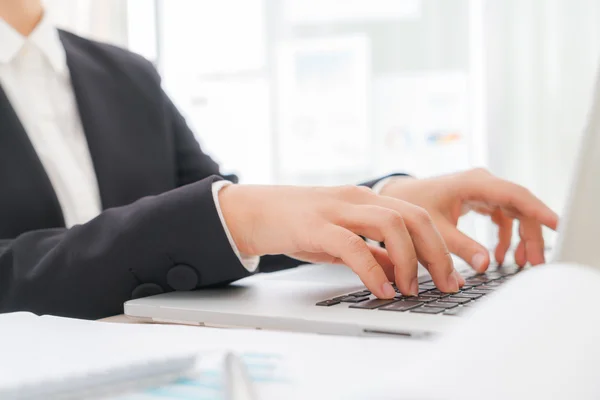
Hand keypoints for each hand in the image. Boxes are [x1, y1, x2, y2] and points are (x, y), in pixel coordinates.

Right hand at [219, 184, 464, 298]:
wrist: (255, 212)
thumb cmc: (300, 225)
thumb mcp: (343, 237)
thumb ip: (373, 251)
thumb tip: (402, 274)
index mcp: (368, 200)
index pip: (417, 216)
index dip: (441, 247)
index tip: (452, 276)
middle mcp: (359, 198)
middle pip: (413, 217)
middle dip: (437, 253)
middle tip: (447, 284)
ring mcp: (337, 209)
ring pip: (390, 225)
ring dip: (409, 260)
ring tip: (411, 290)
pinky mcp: (316, 226)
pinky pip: (353, 246)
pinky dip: (373, 271)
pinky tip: (381, 291)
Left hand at [379, 169, 558, 271]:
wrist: (396, 198)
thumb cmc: (411, 206)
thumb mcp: (435, 228)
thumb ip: (460, 246)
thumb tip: (486, 265)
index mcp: (473, 183)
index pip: (514, 195)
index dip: (537, 210)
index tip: (556, 225)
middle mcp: (482, 183)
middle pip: (519, 207)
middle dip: (531, 234)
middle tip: (536, 262)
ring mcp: (482, 190)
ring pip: (514, 212)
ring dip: (521, 237)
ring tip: (523, 263)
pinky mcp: (479, 199)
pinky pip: (503, 217)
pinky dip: (505, 236)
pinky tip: (501, 256)